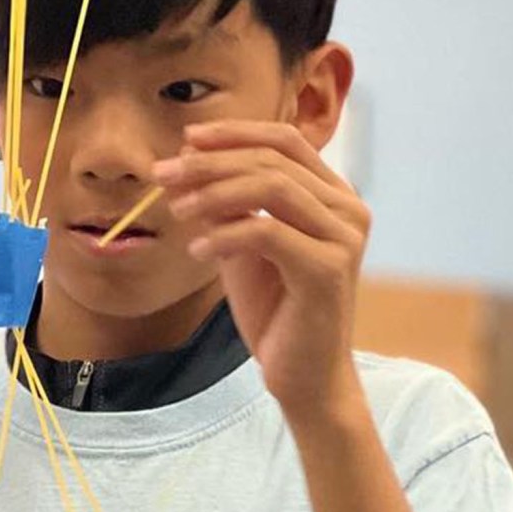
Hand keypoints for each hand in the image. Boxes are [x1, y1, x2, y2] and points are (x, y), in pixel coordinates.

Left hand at [156, 120, 371, 424]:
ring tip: (176, 210)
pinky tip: (197, 251)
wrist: (304, 378)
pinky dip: (224, 236)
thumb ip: (226, 208)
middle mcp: (348, 209)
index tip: (187, 139)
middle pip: (273, 160)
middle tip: (164, 174)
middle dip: (211, 163)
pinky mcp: (328, 269)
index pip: (285, 141)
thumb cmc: (276, 314)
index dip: (235, 133)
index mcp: (333, 196)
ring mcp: (343, 237)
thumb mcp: (242, 249)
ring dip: (214, 192)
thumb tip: (187, 161)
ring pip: (272, 188)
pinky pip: (267, 233)